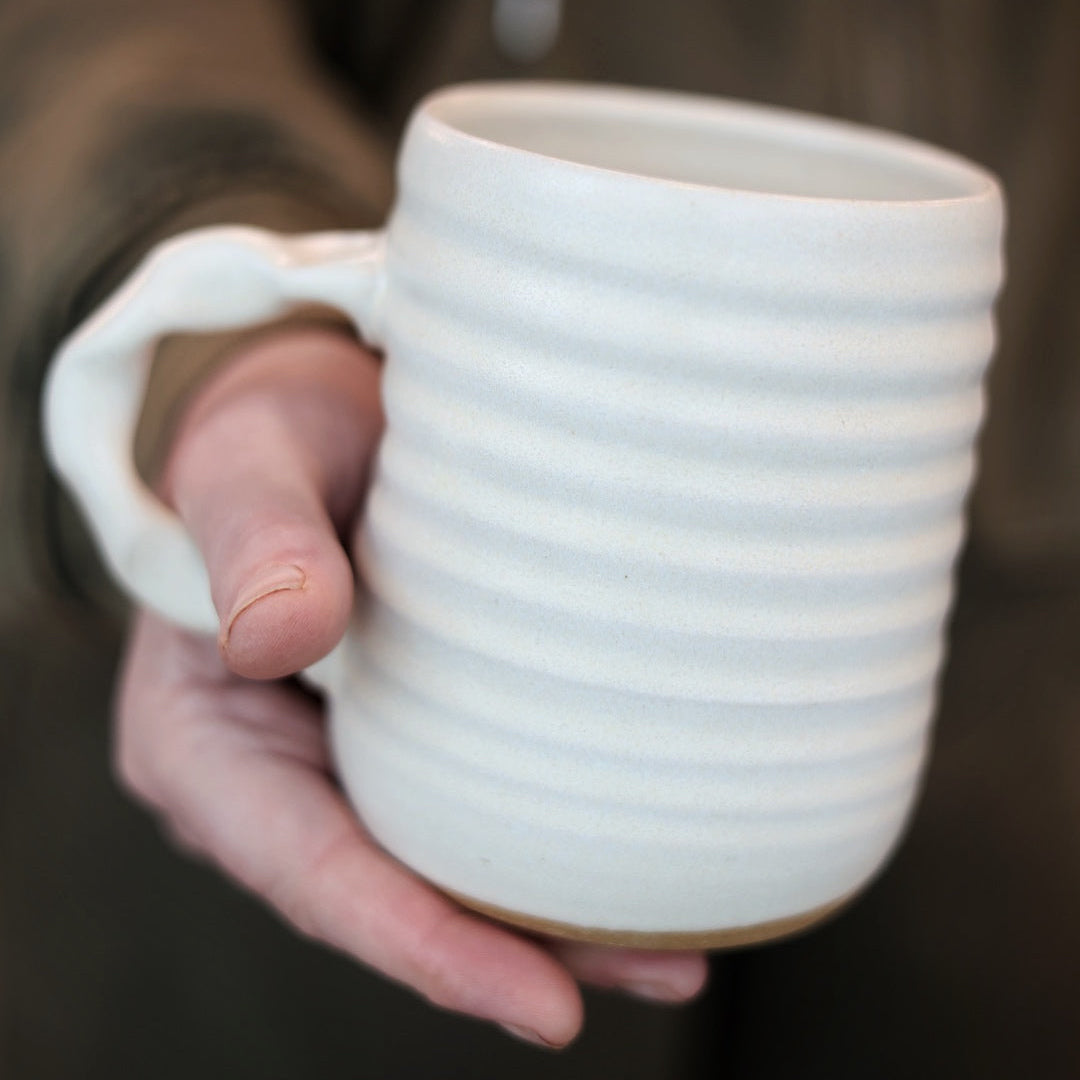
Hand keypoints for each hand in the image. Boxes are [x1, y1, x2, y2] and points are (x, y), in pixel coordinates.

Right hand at [114, 325, 707, 1048]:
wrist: (315, 420)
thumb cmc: (272, 439)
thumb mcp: (250, 466)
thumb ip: (254, 537)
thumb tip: (282, 636)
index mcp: (203, 742)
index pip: (312, 872)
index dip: (423, 945)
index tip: (545, 1003)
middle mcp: (269, 781)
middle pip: (392, 896)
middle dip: (517, 953)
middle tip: (664, 970)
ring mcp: (337, 767)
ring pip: (440, 871)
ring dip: (553, 920)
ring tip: (680, 949)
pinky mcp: (397, 740)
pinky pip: (467, 812)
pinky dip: (543, 847)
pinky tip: (634, 859)